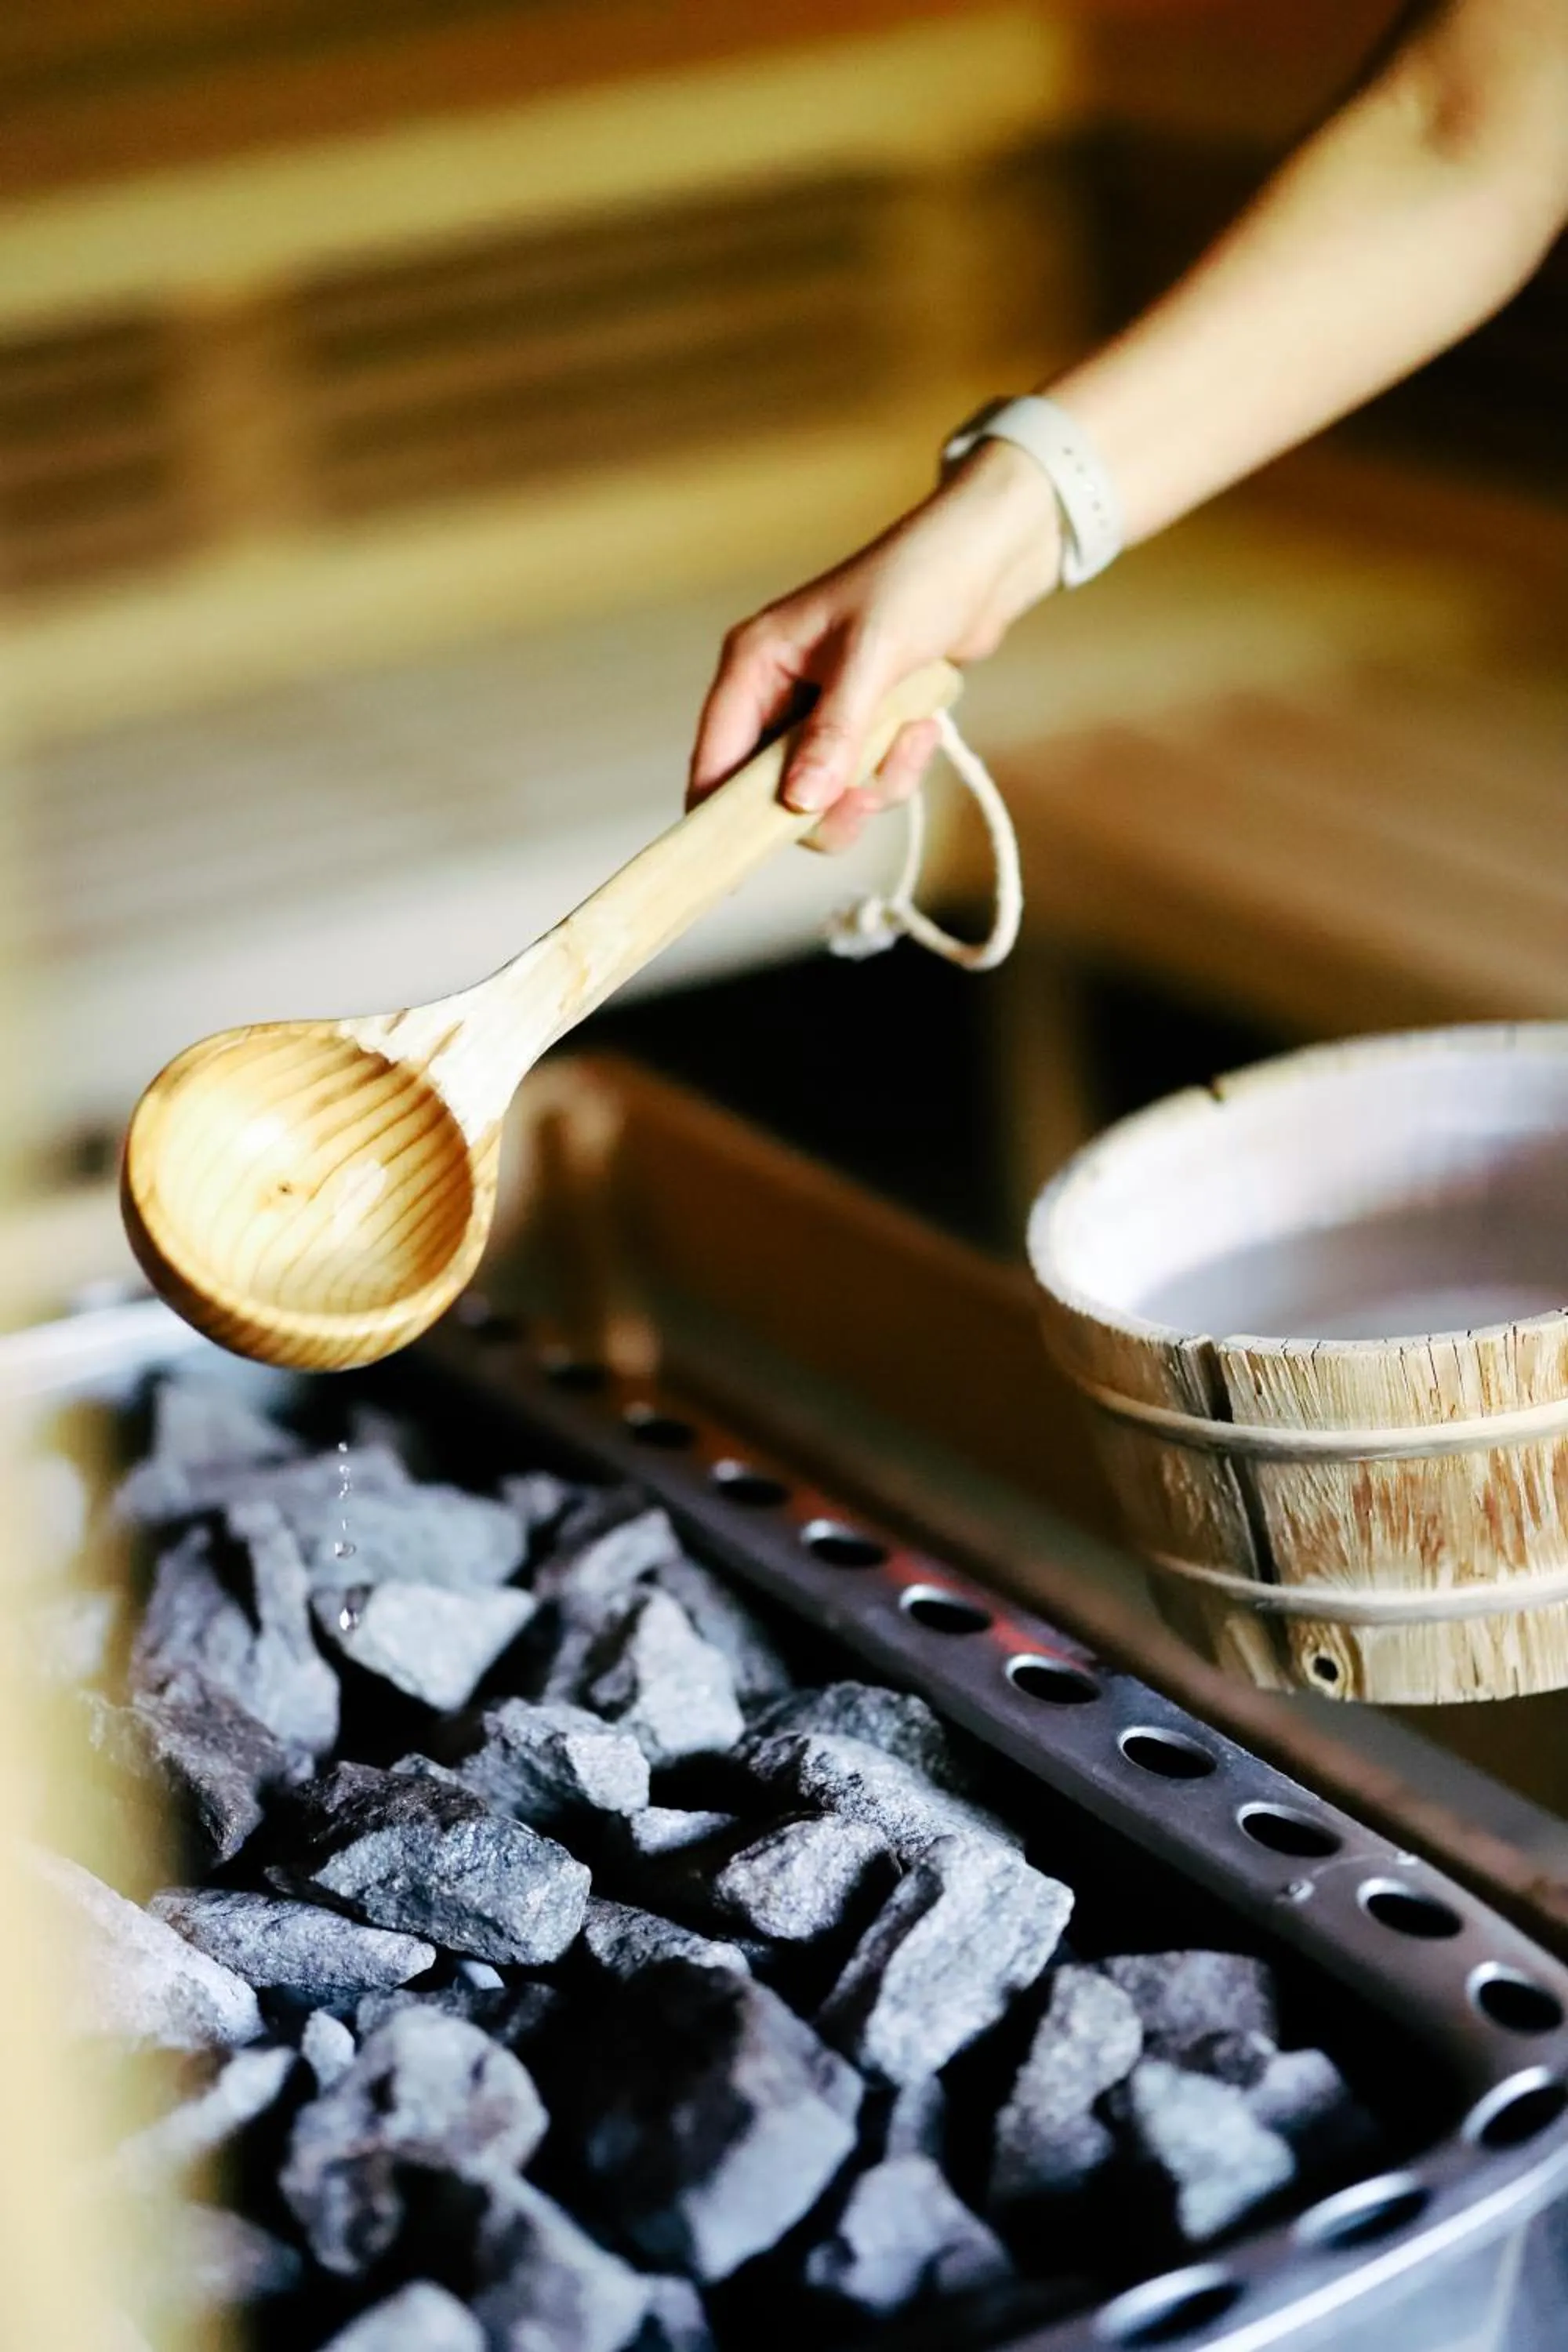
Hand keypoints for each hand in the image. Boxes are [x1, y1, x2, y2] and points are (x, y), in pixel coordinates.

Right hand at [688, 440, 1061, 850]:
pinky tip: (924, 727)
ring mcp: (818, 714)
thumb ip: (834, 732)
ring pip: (824, 796)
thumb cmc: (920, 582)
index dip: (720, 815)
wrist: (985, 563)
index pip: (715, 756)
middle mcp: (776, 693)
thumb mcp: (873, 656)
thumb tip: (799, 801)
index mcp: (755, 664)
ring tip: (911, 737)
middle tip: (865, 796)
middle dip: (824, 803)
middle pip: (770, 792)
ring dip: (873, 785)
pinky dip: (897, 769)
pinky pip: (864, 781)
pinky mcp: (860, 727)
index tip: (738, 864)